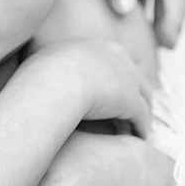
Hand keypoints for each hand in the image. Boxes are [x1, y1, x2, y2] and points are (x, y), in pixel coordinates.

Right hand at [22, 38, 152, 137]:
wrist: (55, 82)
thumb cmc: (42, 73)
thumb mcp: (46, 60)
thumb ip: (53, 63)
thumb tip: (40, 68)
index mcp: (99, 47)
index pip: (117, 62)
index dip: (118, 79)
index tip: (114, 93)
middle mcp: (118, 58)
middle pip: (136, 78)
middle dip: (137, 94)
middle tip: (134, 111)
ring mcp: (128, 78)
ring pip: (144, 98)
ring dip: (143, 113)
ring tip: (138, 128)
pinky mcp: (132, 101)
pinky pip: (142, 117)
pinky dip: (142, 128)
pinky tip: (140, 138)